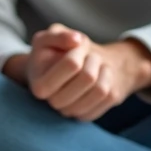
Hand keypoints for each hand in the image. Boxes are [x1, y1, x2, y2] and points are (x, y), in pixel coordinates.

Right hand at [20, 25, 150, 121]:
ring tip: (96, 63)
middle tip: (89, 54)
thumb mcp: (48, 37)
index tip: (77, 45)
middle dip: (93, 59)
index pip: (72, 64)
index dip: (79, 50)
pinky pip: (110, 98)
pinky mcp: (88, 116)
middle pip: (88, 77)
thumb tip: (77, 40)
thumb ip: (58, 35)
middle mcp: (54, 103)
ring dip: (104, 69)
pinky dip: (109, 81)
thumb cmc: (53, 52)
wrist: (62, 71)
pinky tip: (100, 75)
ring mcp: (72, 112)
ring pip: (101, 90)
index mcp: (40, 85)